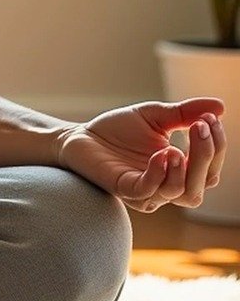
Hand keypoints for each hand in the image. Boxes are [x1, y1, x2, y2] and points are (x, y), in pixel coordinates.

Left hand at [56, 98, 225, 212]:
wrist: (80, 136)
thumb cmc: (118, 130)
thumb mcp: (154, 116)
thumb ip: (184, 113)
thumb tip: (220, 107)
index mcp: (179, 171)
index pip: (209, 169)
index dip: (216, 147)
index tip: (211, 119)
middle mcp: (167, 186)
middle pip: (201, 184)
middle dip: (207, 156)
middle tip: (201, 126)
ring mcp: (147, 191)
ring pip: (181, 194)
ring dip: (185, 170)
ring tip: (177, 146)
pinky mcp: (124, 189)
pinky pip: (148, 192)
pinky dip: (158, 175)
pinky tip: (161, 155)